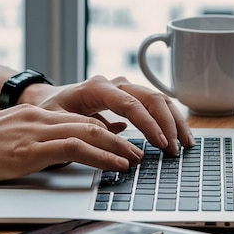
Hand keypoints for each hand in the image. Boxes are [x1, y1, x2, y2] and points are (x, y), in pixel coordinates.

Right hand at [0, 104, 144, 182]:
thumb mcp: (12, 137)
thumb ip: (37, 139)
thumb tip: (63, 151)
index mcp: (37, 115)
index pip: (81, 119)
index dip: (108, 131)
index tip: (125, 142)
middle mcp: (40, 118)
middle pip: (91, 123)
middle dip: (120, 139)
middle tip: (139, 152)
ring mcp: (36, 132)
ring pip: (89, 133)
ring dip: (117, 147)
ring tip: (135, 160)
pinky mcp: (31, 150)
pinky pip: (74, 149)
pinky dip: (100, 156)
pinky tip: (115, 165)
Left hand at [32, 75, 193, 155]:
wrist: (47, 99)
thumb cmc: (51, 110)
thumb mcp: (58, 121)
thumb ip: (82, 128)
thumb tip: (112, 141)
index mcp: (98, 87)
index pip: (131, 104)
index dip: (148, 124)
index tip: (160, 144)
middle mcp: (115, 84)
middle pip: (151, 98)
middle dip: (168, 124)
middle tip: (175, 149)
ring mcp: (125, 88)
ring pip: (158, 99)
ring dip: (175, 121)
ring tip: (185, 144)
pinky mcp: (131, 96)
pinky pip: (155, 105)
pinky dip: (170, 119)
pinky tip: (179, 136)